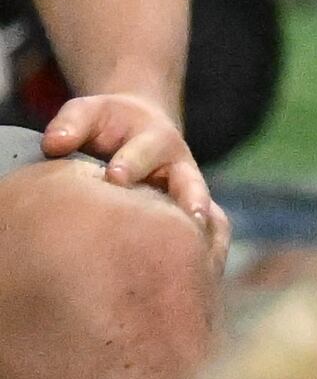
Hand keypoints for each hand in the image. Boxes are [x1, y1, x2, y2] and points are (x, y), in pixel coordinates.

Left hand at [42, 91, 226, 250]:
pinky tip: (191, 267)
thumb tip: (53, 146)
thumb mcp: (90, 111)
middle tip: (176, 216)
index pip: (146, 151)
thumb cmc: (107, 124)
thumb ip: (72, 122)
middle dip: (184, 196)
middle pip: (189, 183)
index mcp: (158, 139)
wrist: (139, 132)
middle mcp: (180, 168)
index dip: (131, 164)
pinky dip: (199, 247)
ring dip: (199, 226)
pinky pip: (200, 232)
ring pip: (201, 211)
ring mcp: (187, 194)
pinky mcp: (185, 217)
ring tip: (199, 244)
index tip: (115, 177)